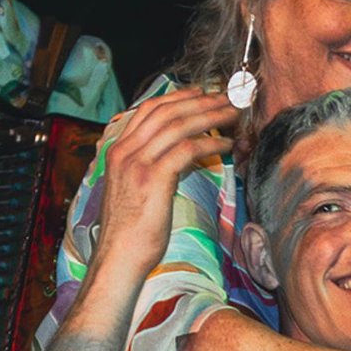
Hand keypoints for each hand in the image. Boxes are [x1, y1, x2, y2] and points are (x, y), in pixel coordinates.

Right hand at [91, 87, 236, 276]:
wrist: (118, 257)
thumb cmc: (129, 231)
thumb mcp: (131, 190)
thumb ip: (146, 167)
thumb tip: (175, 156)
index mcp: (117, 150)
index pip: (149, 110)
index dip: (178, 97)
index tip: (201, 93)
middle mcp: (125, 151)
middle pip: (167, 112)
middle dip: (200, 101)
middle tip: (225, 99)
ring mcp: (137, 163)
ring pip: (179, 125)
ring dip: (211, 116)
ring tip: (233, 115)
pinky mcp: (154, 178)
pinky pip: (188, 149)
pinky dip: (211, 143)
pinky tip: (228, 144)